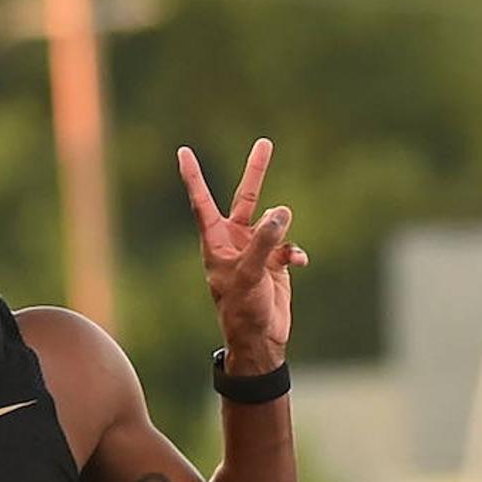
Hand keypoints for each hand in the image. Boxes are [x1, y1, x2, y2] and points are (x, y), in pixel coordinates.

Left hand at [177, 138, 307, 374]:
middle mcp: (234, 242)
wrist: (260, 339)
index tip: (183, 151)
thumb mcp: (251, 275)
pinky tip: (299, 262)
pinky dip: (296, 252)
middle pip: (245, 199)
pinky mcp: (275, 263)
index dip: (193, 177)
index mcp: (215, 242)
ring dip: (282, 230)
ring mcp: (256, 251)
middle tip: (265, 142)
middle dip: (256, 172)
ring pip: (274, 223)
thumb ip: (266, 242)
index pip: (202, 202)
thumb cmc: (243, 310)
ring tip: (285, 251)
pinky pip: (289, 246)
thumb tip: (281, 211)